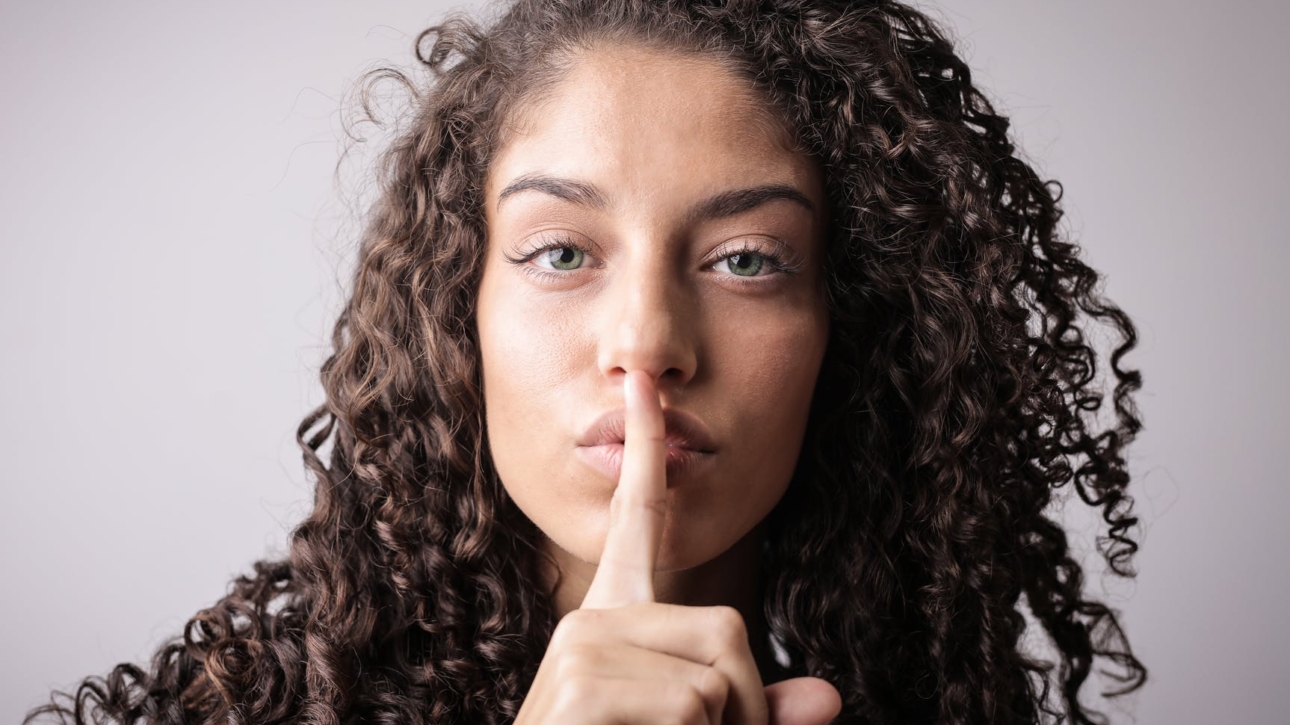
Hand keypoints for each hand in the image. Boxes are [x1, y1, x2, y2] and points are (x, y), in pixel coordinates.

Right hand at [514, 371, 841, 724]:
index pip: (636, 519)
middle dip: (745, 711)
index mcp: (616, 619)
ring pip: (717, 681)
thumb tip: (831, 699)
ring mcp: (581, 647)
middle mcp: (593, 620)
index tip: (644, 385)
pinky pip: (692, 706)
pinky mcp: (579, 679)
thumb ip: (757, 713)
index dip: (647, 451)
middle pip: (729, 631)